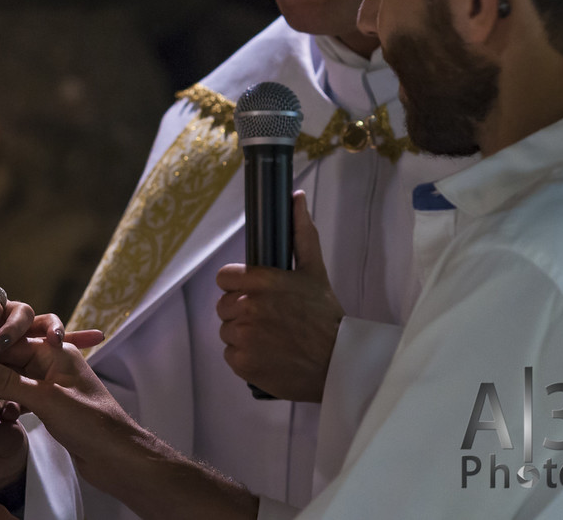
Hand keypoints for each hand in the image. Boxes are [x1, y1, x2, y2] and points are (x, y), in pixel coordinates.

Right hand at [0, 343, 258, 519]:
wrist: (120, 459)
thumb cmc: (93, 424)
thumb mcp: (46, 399)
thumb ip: (7, 382)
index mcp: (56, 351)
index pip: (10, 341)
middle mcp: (52, 364)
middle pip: (7, 359)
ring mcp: (50, 386)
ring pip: (10, 381)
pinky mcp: (49, 408)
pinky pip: (17, 400)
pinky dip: (3, 406)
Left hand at [216, 191, 343, 401]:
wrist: (339, 363)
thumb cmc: (325, 316)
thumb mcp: (314, 270)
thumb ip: (301, 233)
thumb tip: (296, 198)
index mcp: (261, 281)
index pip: (224, 277)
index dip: (238, 285)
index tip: (255, 293)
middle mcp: (248, 306)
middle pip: (224, 304)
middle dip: (241, 310)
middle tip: (270, 319)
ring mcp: (244, 336)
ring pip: (226, 330)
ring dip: (243, 334)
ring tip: (271, 338)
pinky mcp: (242, 362)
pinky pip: (230, 354)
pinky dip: (245, 357)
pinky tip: (267, 355)